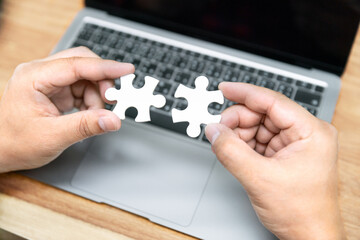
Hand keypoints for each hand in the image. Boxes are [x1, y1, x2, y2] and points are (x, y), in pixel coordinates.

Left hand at [0, 47, 133, 172]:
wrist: (1, 150)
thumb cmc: (15, 143)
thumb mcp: (53, 136)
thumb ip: (86, 126)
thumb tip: (113, 120)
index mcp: (34, 77)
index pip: (76, 65)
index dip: (105, 67)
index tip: (127, 70)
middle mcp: (41, 73)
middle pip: (82, 63)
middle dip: (101, 81)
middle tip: (112, 100)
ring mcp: (49, 80)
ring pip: (85, 76)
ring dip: (96, 95)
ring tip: (93, 116)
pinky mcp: (56, 90)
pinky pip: (82, 87)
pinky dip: (91, 101)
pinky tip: (87, 114)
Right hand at [205, 82, 345, 239]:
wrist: (308, 236)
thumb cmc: (302, 212)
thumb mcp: (259, 178)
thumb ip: (231, 151)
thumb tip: (213, 130)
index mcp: (311, 132)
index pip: (273, 101)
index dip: (245, 93)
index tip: (225, 89)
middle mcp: (305, 134)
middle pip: (263, 114)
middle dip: (238, 121)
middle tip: (219, 130)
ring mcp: (295, 144)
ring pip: (258, 127)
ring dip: (239, 135)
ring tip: (228, 147)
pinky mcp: (284, 154)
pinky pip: (258, 140)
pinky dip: (243, 145)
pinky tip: (236, 153)